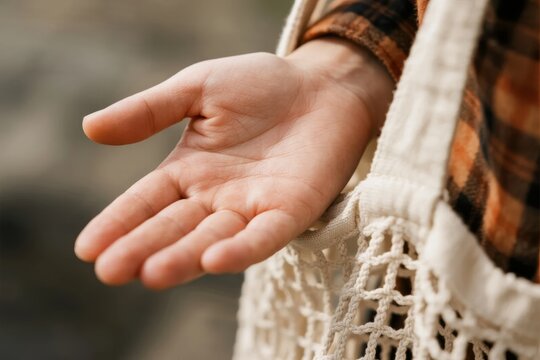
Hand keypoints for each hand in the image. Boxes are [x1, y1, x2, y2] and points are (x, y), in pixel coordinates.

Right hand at [75, 38, 392, 288]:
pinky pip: (263, 236)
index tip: (86, 249)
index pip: (145, 203)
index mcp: (188, 171)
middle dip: (143, 249)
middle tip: (110, 272)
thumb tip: (88, 128)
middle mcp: (214, 198)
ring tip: (150, 273)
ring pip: (212, 239)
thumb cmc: (260, 85)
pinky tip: (213, 260)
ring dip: (183, 258)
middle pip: (173, 228)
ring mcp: (251, 209)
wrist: (321, 85)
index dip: (117, 224)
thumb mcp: (197, 89)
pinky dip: (241, 250)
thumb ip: (149, 110)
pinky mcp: (290, 212)